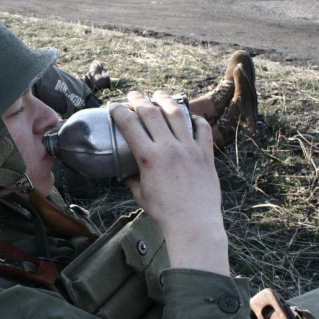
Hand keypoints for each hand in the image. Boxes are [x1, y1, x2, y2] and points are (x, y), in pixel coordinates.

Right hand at [110, 91, 229, 275]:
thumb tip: (126, 171)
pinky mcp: (205, 153)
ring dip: (166, 101)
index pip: (129, 125)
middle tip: (133, 95)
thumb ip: (132, 178)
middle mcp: (169, 148)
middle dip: (139, 100)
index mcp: (149, 157)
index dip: (119, 112)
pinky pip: (202, 129)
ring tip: (160, 95)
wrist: (193, 223)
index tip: (113, 107)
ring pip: (177, 114)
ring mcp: (189, 148)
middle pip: (152, 113)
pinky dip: (196, 120)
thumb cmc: (164, 212)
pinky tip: (191, 117)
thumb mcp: (140, 194)